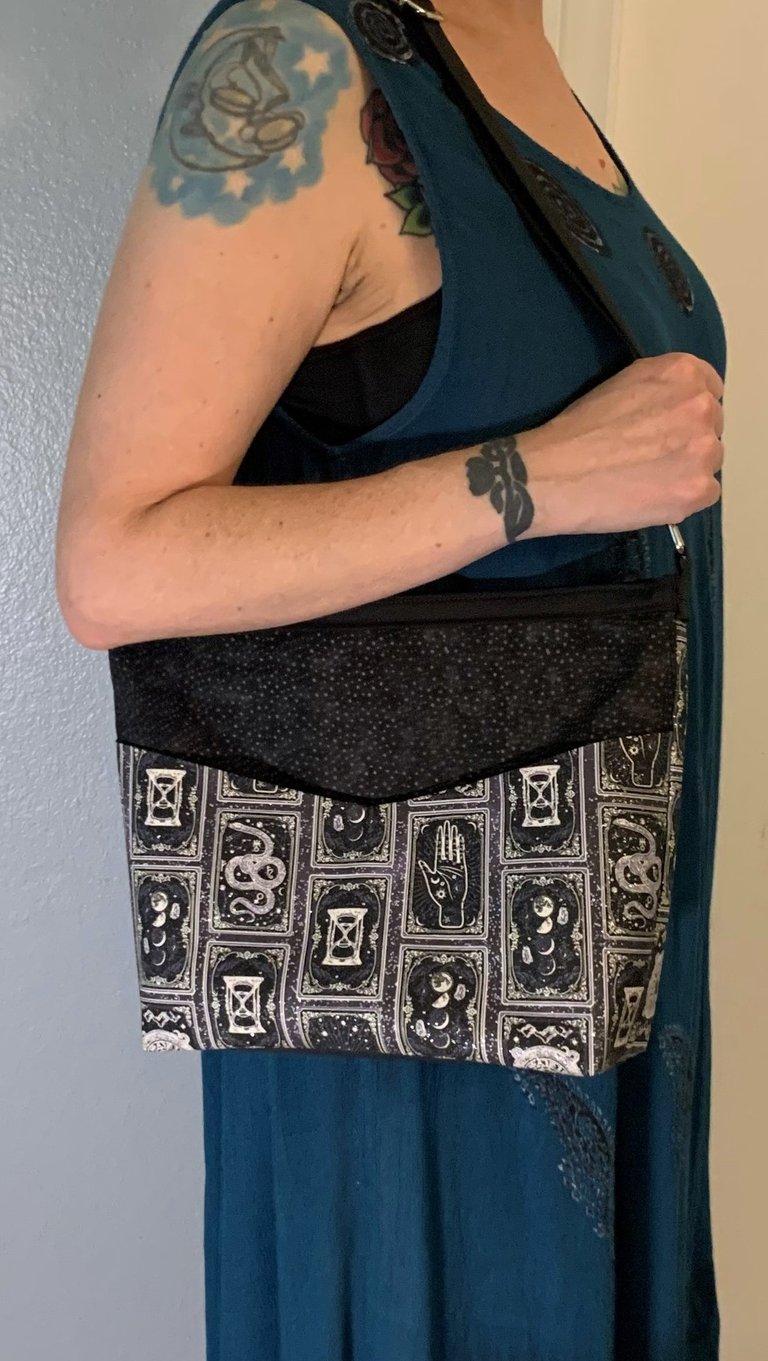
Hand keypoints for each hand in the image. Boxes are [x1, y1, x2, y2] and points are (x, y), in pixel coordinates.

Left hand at [417, 819, 468, 927]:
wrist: (451, 905)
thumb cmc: (440, 896)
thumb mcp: (431, 881)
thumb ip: (426, 870)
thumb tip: (421, 861)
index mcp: (439, 866)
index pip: (439, 849)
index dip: (440, 839)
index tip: (440, 829)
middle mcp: (447, 864)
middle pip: (447, 846)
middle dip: (447, 835)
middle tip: (447, 824)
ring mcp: (455, 866)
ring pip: (454, 850)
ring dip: (454, 839)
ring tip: (454, 829)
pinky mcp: (462, 870)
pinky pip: (461, 857)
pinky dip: (461, 848)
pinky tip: (460, 840)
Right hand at [518, 351, 724, 535]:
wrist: (554, 474)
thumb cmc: (578, 429)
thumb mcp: (623, 383)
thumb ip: (662, 390)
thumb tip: (675, 411)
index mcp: (683, 373)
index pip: (710, 390)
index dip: (686, 411)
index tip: (666, 426)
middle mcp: (701, 407)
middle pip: (711, 427)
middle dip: (687, 441)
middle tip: (650, 456)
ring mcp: (703, 450)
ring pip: (709, 462)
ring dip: (686, 470)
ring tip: (647, 479)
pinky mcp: (698, 489)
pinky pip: (706, 494)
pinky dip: (683, 497)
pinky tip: (651, 496)